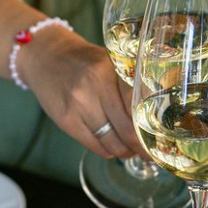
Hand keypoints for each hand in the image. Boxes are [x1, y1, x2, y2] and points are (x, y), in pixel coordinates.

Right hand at [21, 28, 146, 159]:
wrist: (46, 56)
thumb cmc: (85, 61)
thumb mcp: (111, 63)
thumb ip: (132, 83)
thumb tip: (157, 112)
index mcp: (112, 71)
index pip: (138, 107)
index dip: (151, 129)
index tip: (160, 139)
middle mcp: (95, 88)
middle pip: (127, 130)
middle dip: (141, 147)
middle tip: (149, 152)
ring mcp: (78, 106)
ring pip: (111, 142)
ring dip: (125, 152)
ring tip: (131, 150)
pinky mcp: (66, 121)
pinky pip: (94, 146)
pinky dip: (108, 150)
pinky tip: (113, 147)